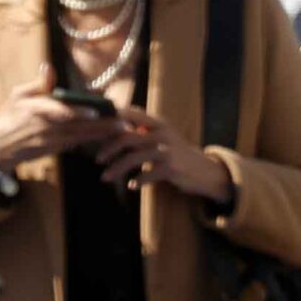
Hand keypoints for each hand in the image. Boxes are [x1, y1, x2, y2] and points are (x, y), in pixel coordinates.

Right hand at [0, 67, 113, 171]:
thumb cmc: (9, 116)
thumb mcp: (17, 95)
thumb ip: (37, 84)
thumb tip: (48, 67)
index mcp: (37, 110)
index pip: (60, 112)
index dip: (78, 112)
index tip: (95, 110)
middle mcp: (47, 127)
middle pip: (79, 126)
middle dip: (102, 125)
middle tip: (124, 122)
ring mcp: (53, 141)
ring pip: (82, 137)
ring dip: (103, 133)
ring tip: (123, 129)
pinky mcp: (56, 149)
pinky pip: (77, 144)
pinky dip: (93, 141)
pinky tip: (110, 137)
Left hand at [95, 106, 233, 203]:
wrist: (205, 171)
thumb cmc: (178, 154)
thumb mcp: (162, 137)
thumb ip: (142, 132)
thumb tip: (113, 131)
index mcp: (157, 122)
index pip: (129, 114)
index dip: (111, 121)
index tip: (95, 132)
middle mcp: (161, 133)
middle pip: (127, 136)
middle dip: (109, 148)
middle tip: (97, 159)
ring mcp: (166, 150)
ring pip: (133, 157)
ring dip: (116, 168)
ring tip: (106, 177)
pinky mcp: (171, 168)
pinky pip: (147, 174)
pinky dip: (137, 181)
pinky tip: (131, 186)